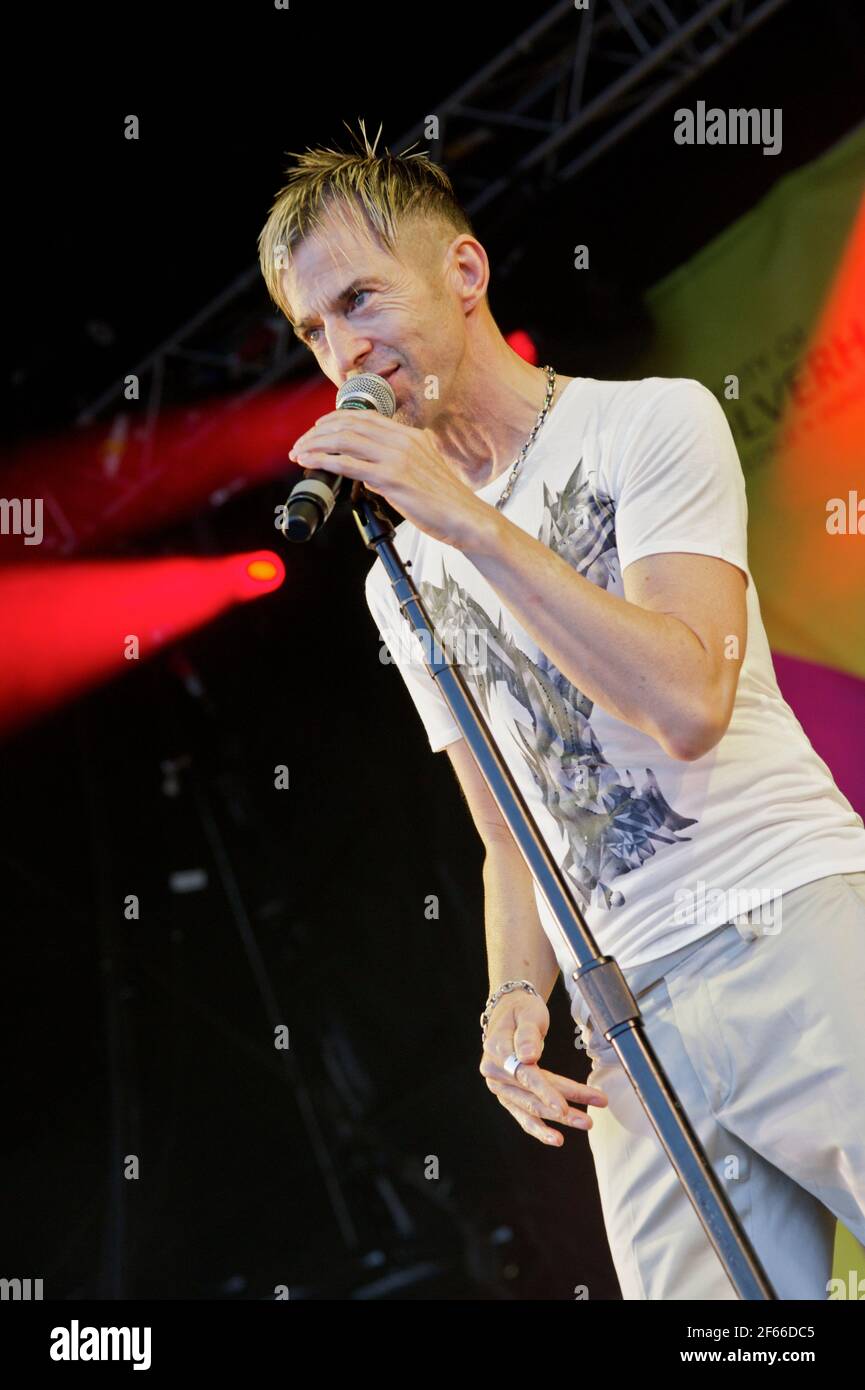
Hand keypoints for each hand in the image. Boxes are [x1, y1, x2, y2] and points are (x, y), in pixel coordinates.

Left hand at [288, 410, 492, 548]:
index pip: (364, 418)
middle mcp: (402, 440)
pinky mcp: (392, 478)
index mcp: (410, 435)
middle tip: (300, 444)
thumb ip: (395, 465)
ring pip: (344, 440)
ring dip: (315, 445)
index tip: (317, 430)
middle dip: (318, 432)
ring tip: (299, 453)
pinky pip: (348, 465)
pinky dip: (324, 461)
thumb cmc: (445, 501)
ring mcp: (397, 458)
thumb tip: (367, 473)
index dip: (334, 420)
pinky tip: (310, 463)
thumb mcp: (421, 471)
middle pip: (349, 425)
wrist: (466, 518)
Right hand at [480, 992, 608, 1145]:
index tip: (563, 1105)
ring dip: (557, 1120)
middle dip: (561, 1109)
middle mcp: (493, 1072)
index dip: (544, 1091)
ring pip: (530, 1108)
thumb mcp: (528, 1013)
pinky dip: (540, 1127)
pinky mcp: (508, 1095)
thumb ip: (528, 1034)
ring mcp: (499, 1086)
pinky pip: (523, 1114)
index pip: (524, 1074)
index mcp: (496, 1049)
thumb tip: (527, 1056)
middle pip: (530, 1095)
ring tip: (583, 1124)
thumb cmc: (522, 1010)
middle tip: (587, 1121)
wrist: (510, 1011)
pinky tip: (556, 1137)